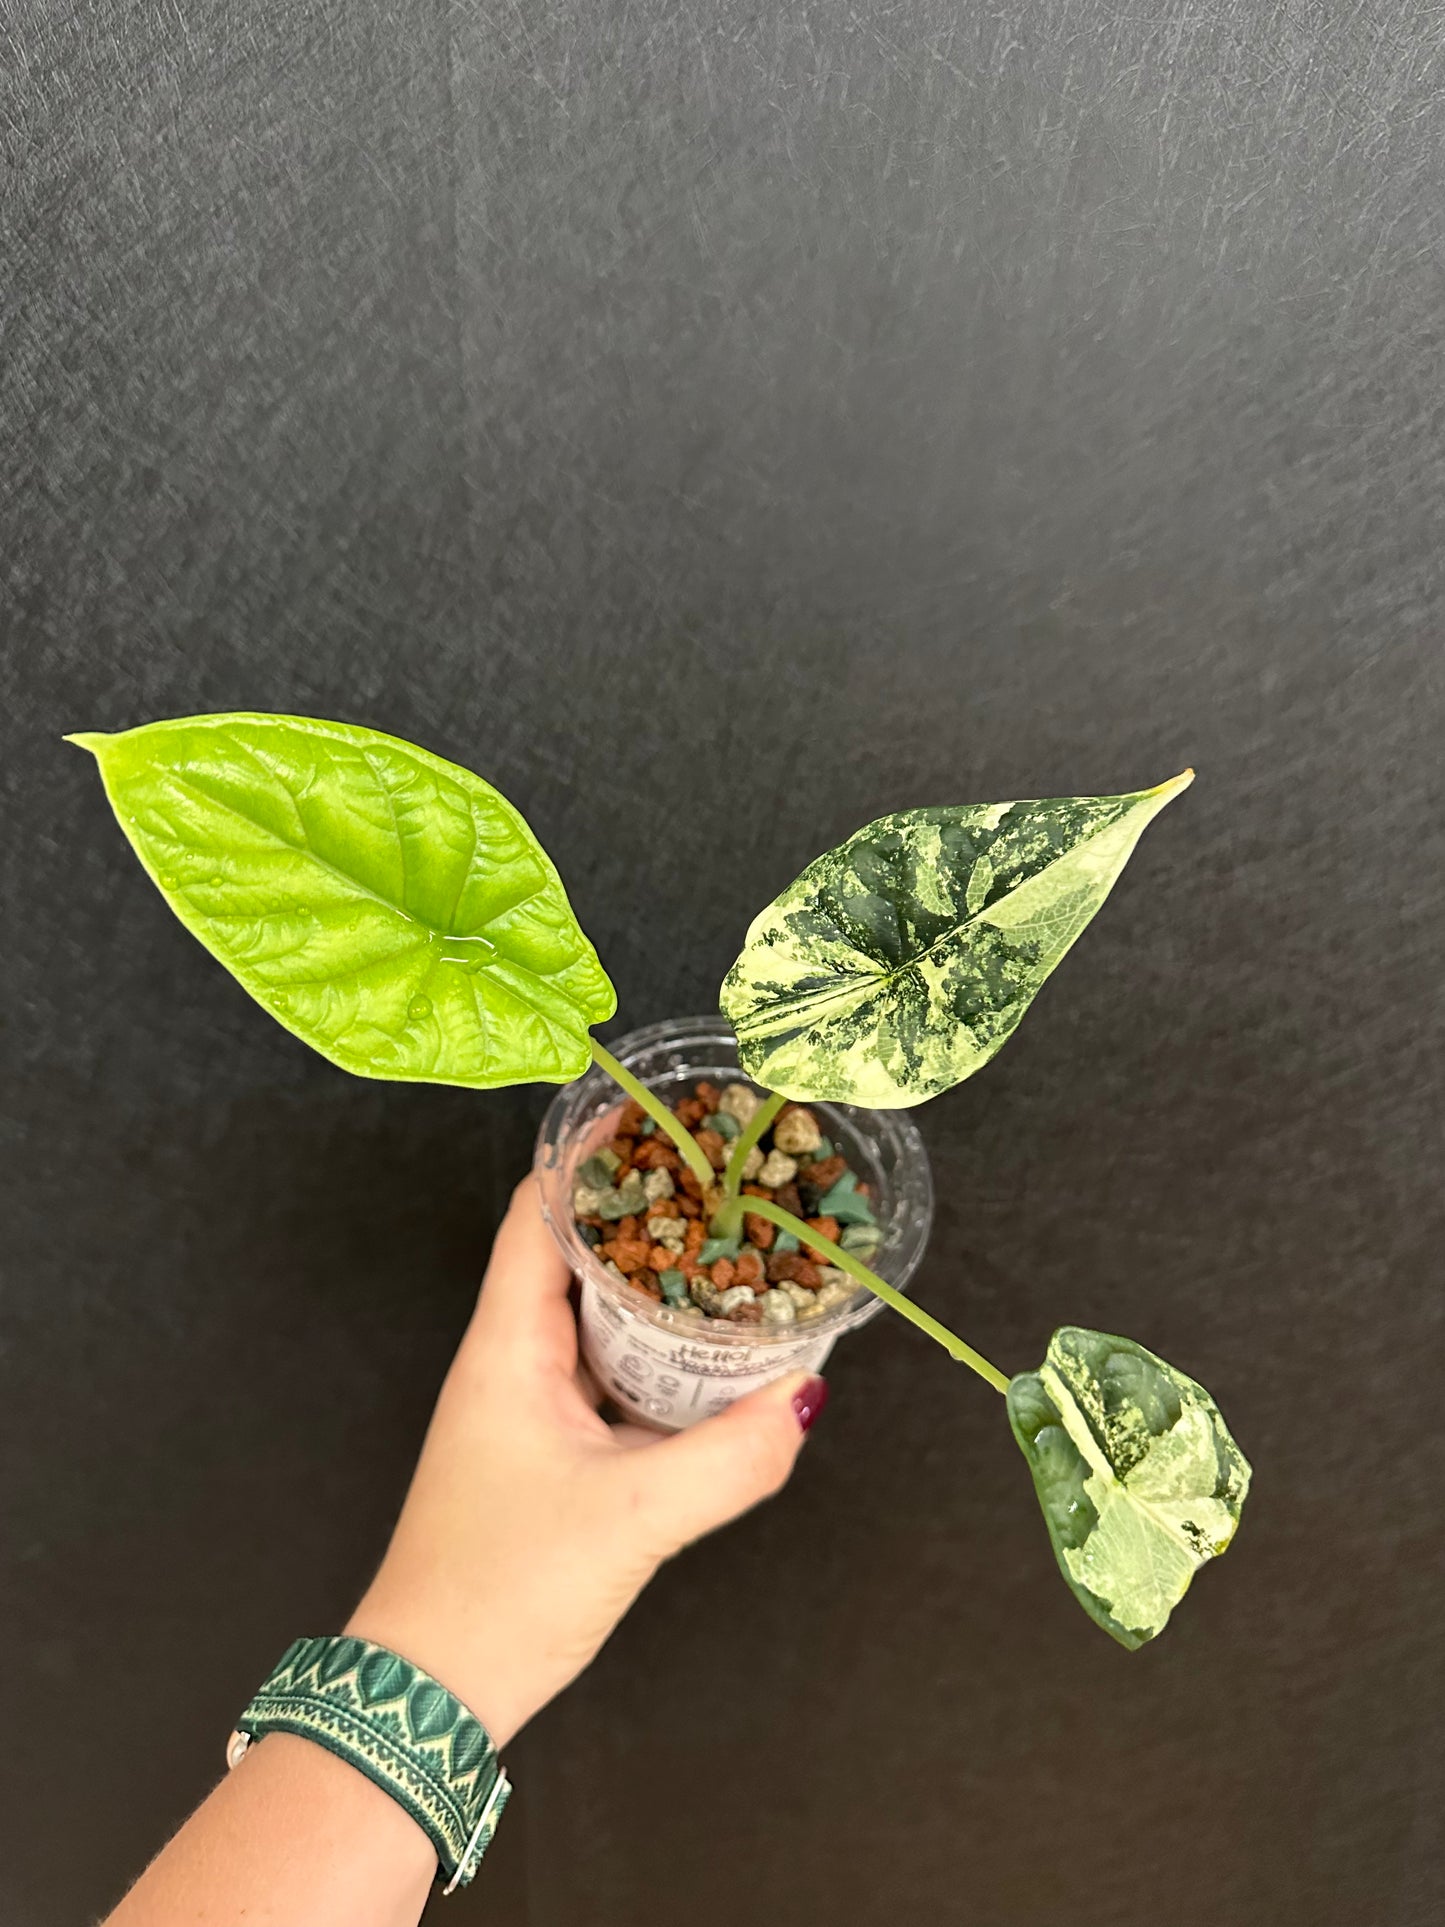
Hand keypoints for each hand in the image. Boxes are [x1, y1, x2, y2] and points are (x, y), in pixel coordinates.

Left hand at [346, 1175, 826, 1745]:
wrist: (429, 1694)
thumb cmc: (501, 1589)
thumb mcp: (629, 1518)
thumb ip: (726, 1459)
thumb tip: (804, 1398)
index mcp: (506, 1347)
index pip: (537, 1215)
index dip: (591, 1157)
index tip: (659, 1117)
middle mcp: (512, 1361)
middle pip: (575, 1255)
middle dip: (648, 1214)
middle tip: (726, 1183)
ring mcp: (528, 1408)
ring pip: (598, 1319)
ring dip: (658, 1288)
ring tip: (736, 1254)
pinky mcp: (550, 1453)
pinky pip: (611, 1377)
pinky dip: (660, 1356)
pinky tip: (715, 1360)